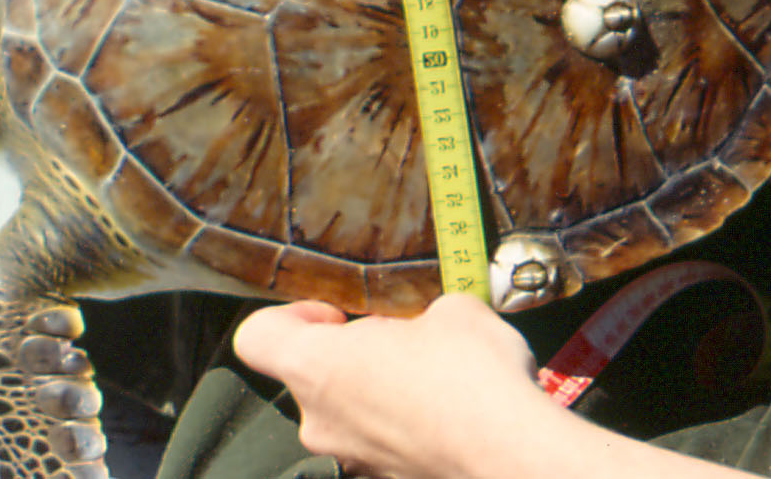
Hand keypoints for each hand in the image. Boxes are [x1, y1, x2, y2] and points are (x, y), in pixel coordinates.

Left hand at [233, 294, 544, 478]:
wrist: (514, 455)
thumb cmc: (470, 373)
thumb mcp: (450, 309)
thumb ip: (420, 313)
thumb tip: (430, 322)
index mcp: (315, 367)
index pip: (256, 338)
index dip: (291, 317)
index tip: (337, 314)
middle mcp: (320, 421)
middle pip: (311, 378)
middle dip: (354, 357)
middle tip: (405, 342)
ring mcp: (352, 462)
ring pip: (349, 415)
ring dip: (382, 395)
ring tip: (438, 380)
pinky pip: (383, 445)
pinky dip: (407, 428)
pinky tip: (452, 415)